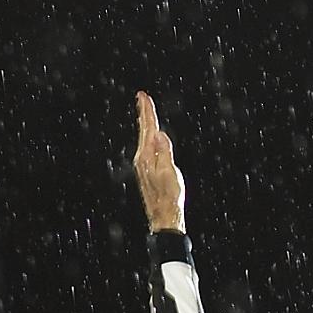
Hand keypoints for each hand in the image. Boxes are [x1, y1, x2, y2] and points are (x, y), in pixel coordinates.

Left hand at [131, 90, 185, 234]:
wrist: (163, 215)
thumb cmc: (169, 196)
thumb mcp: (170, 173)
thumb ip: (165, 153)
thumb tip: (159, 133)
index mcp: (147, 156)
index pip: (148, 129)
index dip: (148, 112)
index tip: (144, 96)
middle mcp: (142, 158)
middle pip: (144, 131)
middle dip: (144, 113)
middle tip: (142, 97)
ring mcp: (143, 164)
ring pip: (144, 138)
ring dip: (145, 124)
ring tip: (144, 112)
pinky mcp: (146, 170)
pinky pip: (146, 146)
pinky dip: (147, 136)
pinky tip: (149, 137)